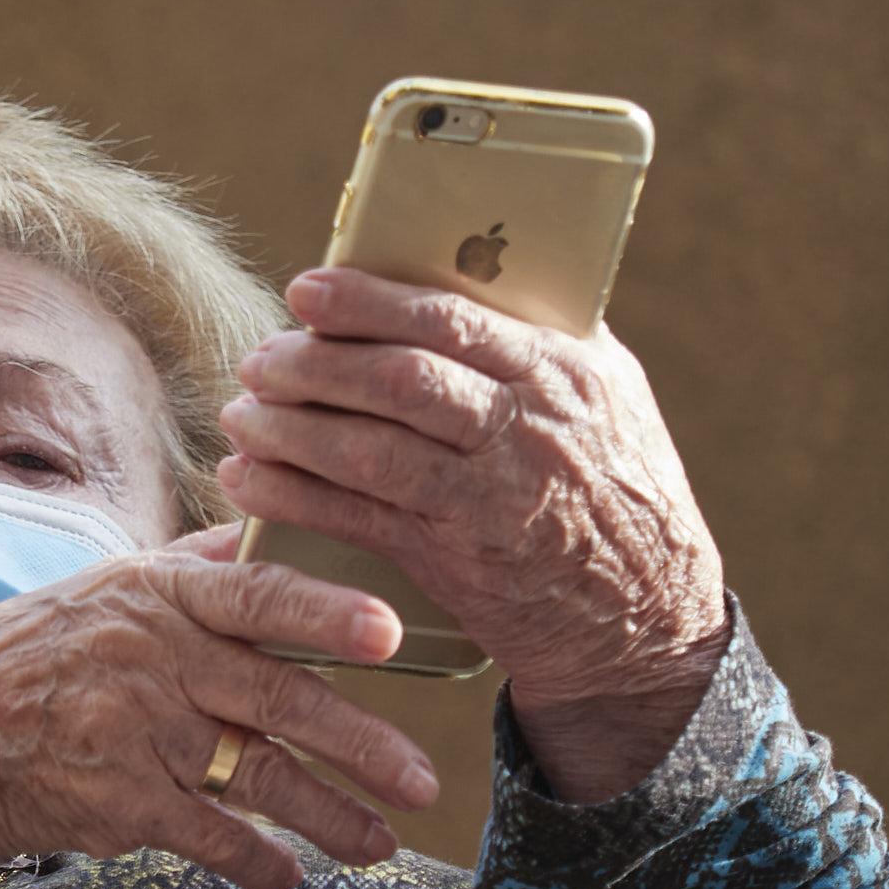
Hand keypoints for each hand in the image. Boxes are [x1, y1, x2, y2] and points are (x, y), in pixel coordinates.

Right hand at [0, 526, 440, 888]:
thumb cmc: (13, 663)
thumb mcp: (95, 592)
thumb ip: (185, 572)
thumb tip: (263, 540)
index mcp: (151, 595)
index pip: (254, 594)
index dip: (326, 611)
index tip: (388, 631)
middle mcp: (148, 659)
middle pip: (277, 698)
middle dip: (360, 744)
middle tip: (421, 777)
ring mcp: (133, 734)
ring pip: (257, 776)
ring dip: (329, 815)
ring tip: (379, 840)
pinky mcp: (116, 803)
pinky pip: (210, 836)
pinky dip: (256, 861)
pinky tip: (286, 874)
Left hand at [216, 268, 729, 801]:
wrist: (647, 618)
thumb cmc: (618, 488)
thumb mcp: (608, 397)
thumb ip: (540, 339)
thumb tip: (466, 270)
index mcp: (562, 373)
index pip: (450, 320)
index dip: (367, 302)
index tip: (306, 289)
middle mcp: (526, 431)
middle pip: (399, 382)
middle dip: (314, 364)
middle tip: (259, 360)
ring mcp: (489, 500)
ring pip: (367, 452)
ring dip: (288, 431)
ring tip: (241, 415)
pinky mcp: (455, 561)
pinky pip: (355, 520)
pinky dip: (291, 497)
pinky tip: (249, 481)